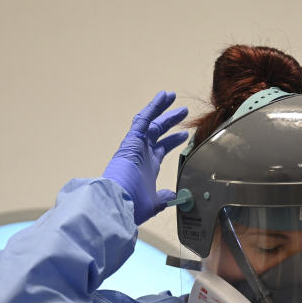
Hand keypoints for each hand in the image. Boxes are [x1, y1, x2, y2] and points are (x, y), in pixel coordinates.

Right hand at [103, 91, 188, 224]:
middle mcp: (142, 154)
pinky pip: (143, 119)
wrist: (117, 203)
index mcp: (147, 167)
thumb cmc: (133, 206)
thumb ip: (164, 198)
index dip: (172, 141)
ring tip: (172, 96)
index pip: (161, 149)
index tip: (184, 135)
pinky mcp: (132, 140)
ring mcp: (136, 146)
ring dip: (162, 109)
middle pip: (158, 132)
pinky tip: (163, 96)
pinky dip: (153, 107)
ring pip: (151, 122)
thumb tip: (173, 196)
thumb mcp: (154, 203)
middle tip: (183, 112)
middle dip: (170, 121)